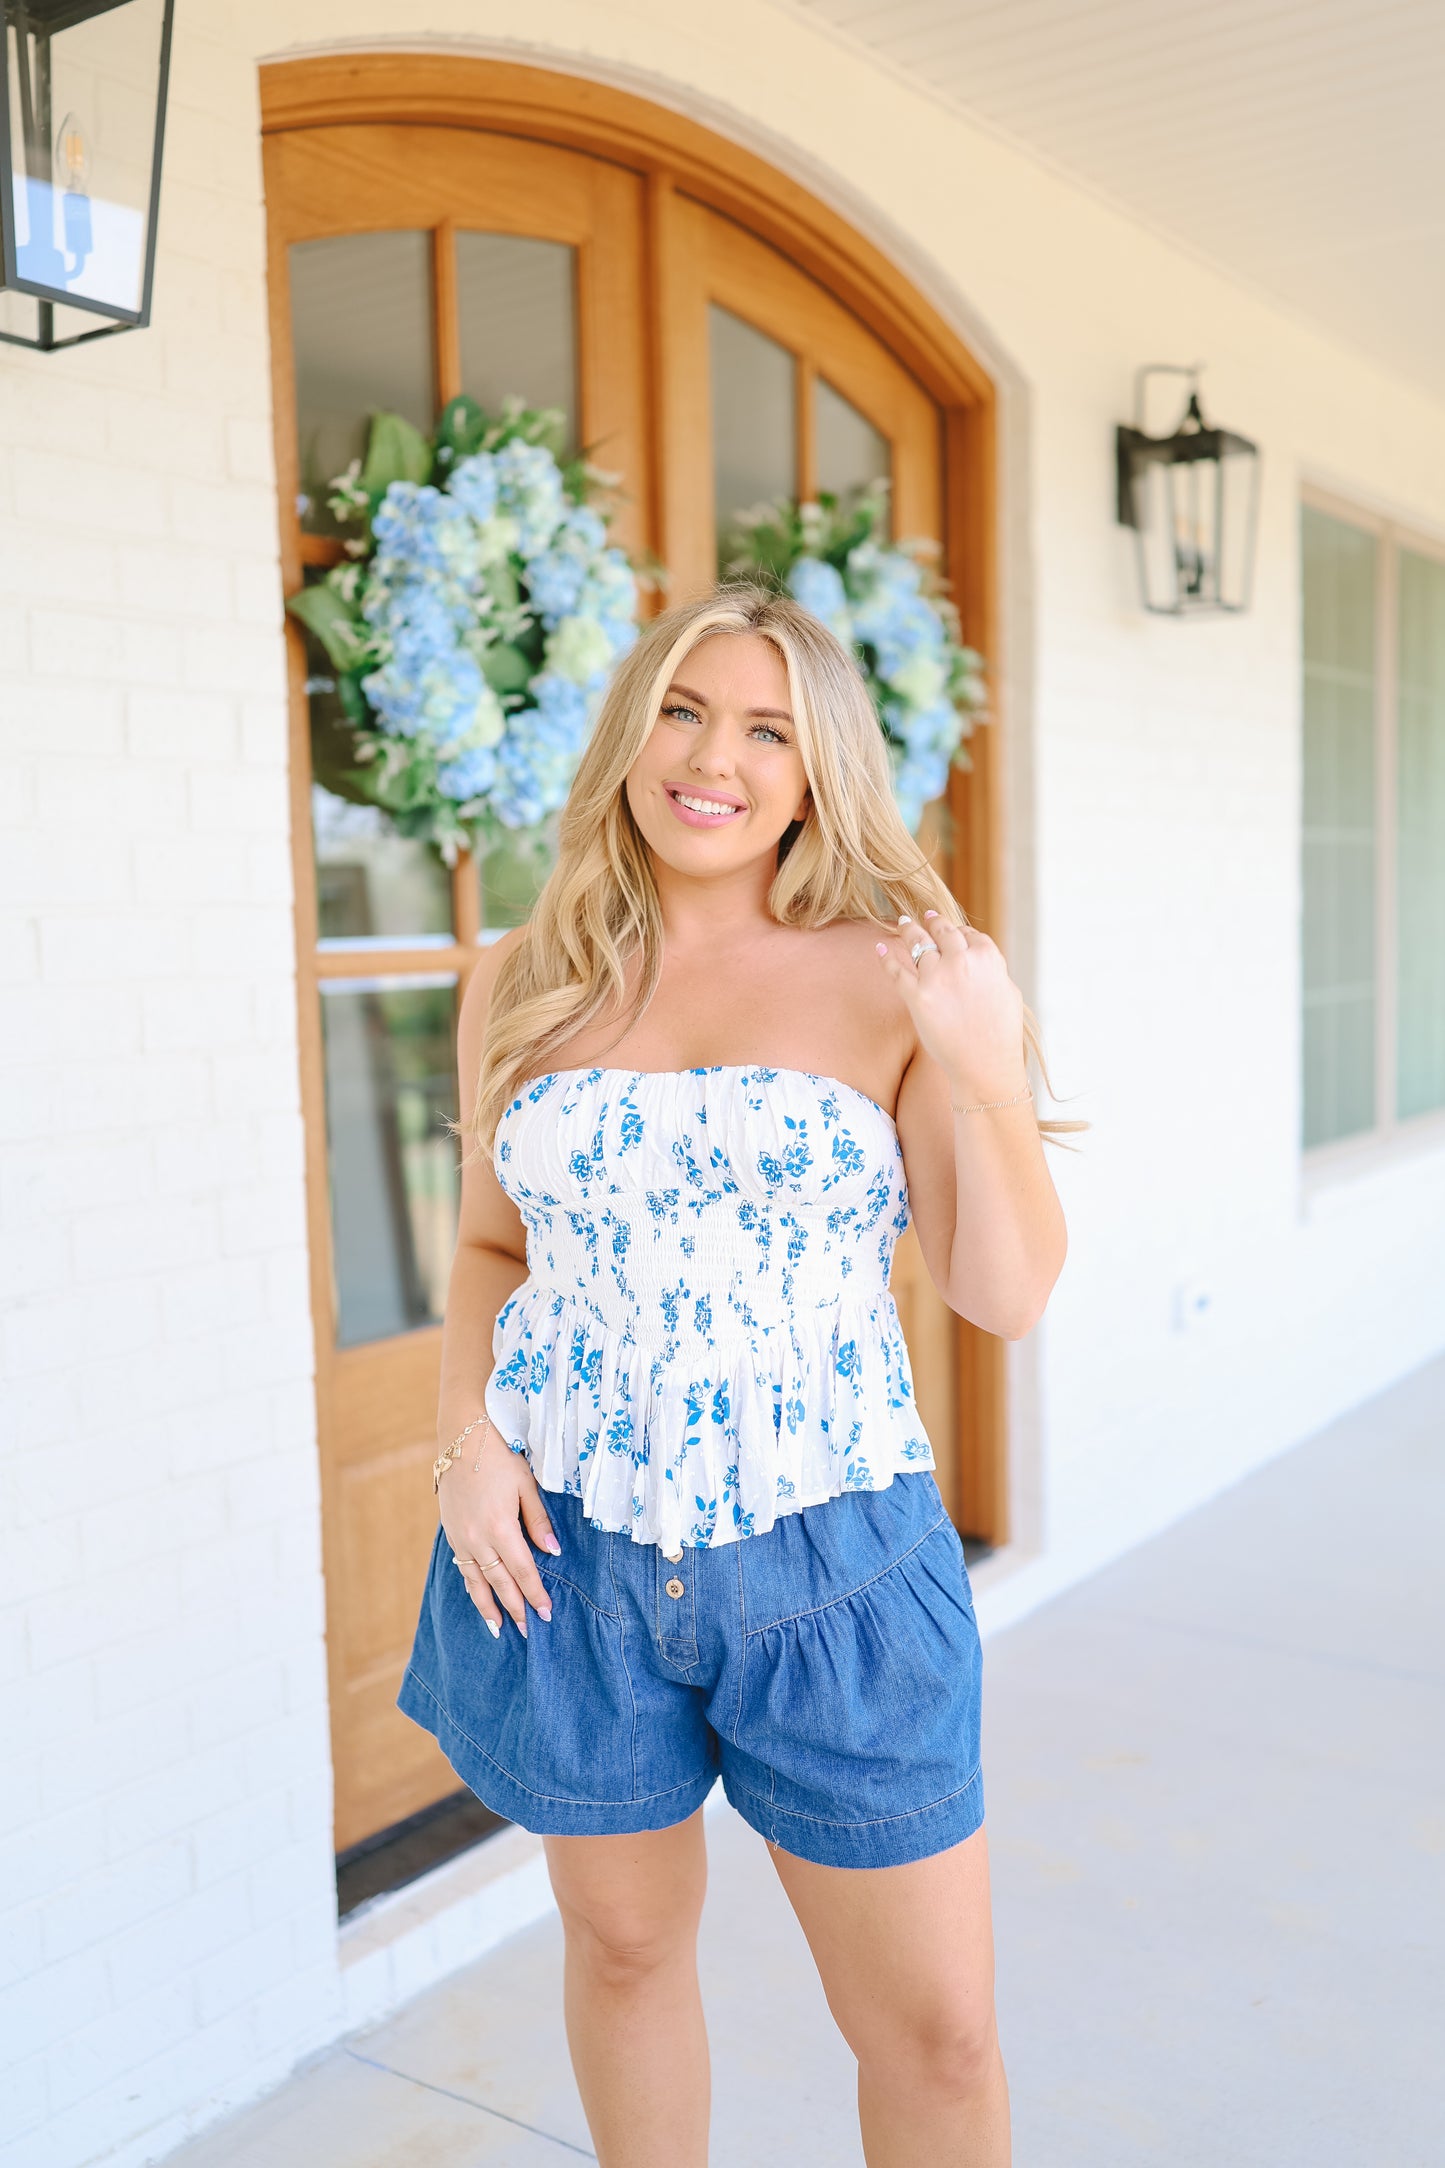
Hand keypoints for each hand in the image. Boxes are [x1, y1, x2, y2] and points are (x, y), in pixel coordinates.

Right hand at [437, 1414, 559, 1639]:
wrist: (460, 1438)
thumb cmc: (498, 1456)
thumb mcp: (525, 1484)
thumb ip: (538, 1521)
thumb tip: (554, 1552)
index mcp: (499, 1526)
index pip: (522, 1570)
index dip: (535, 1593)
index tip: (547, 1612)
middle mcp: (477, 1538)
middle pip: (500, 1582)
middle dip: (516, 1608)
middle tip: (530, 1630)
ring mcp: (460, 1538)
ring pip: (477, 1582)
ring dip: (489, 1607)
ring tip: (501, 1629)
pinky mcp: (451, 1534)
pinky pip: (463, 1569)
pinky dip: (473, 1588)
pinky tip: (480, 1599)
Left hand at [875, 910, 1026, 1099]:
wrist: (985, 1064)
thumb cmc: (1001, 1034)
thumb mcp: (1008, 992)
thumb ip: (993, 970)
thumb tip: (982, 959)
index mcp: (987, 957)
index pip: (968, 934)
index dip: (958, 931)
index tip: (949, 929)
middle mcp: (960, 960)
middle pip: (941, 931)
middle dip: (931, 921)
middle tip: (922, 916)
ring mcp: (936, 976)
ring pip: (917, 943)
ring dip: (908, 929)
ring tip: (902, 923)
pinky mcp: (916, 996)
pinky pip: (896, 970)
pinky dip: (886, 957)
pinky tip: (879, 948)